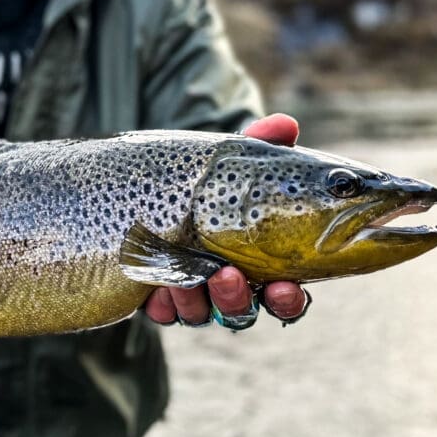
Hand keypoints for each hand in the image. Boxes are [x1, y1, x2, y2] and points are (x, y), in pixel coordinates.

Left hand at [142, 113, 308, 326]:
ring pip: (199, 313)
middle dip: (238, 300)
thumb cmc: (206, 178)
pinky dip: (163, 301)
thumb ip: (259, 144)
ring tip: (189, 275)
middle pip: (241, 311)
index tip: (286, 287)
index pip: (283, 294)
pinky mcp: (155, 294)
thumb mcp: (230, 160)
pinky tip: (160, 286)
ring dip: (197, 298)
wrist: (148, 182)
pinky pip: (161, 311)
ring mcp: (190, 292)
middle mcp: (227, 285)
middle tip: (228, 276)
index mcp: (259, 262)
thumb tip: (286, 123)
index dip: (288, 300)